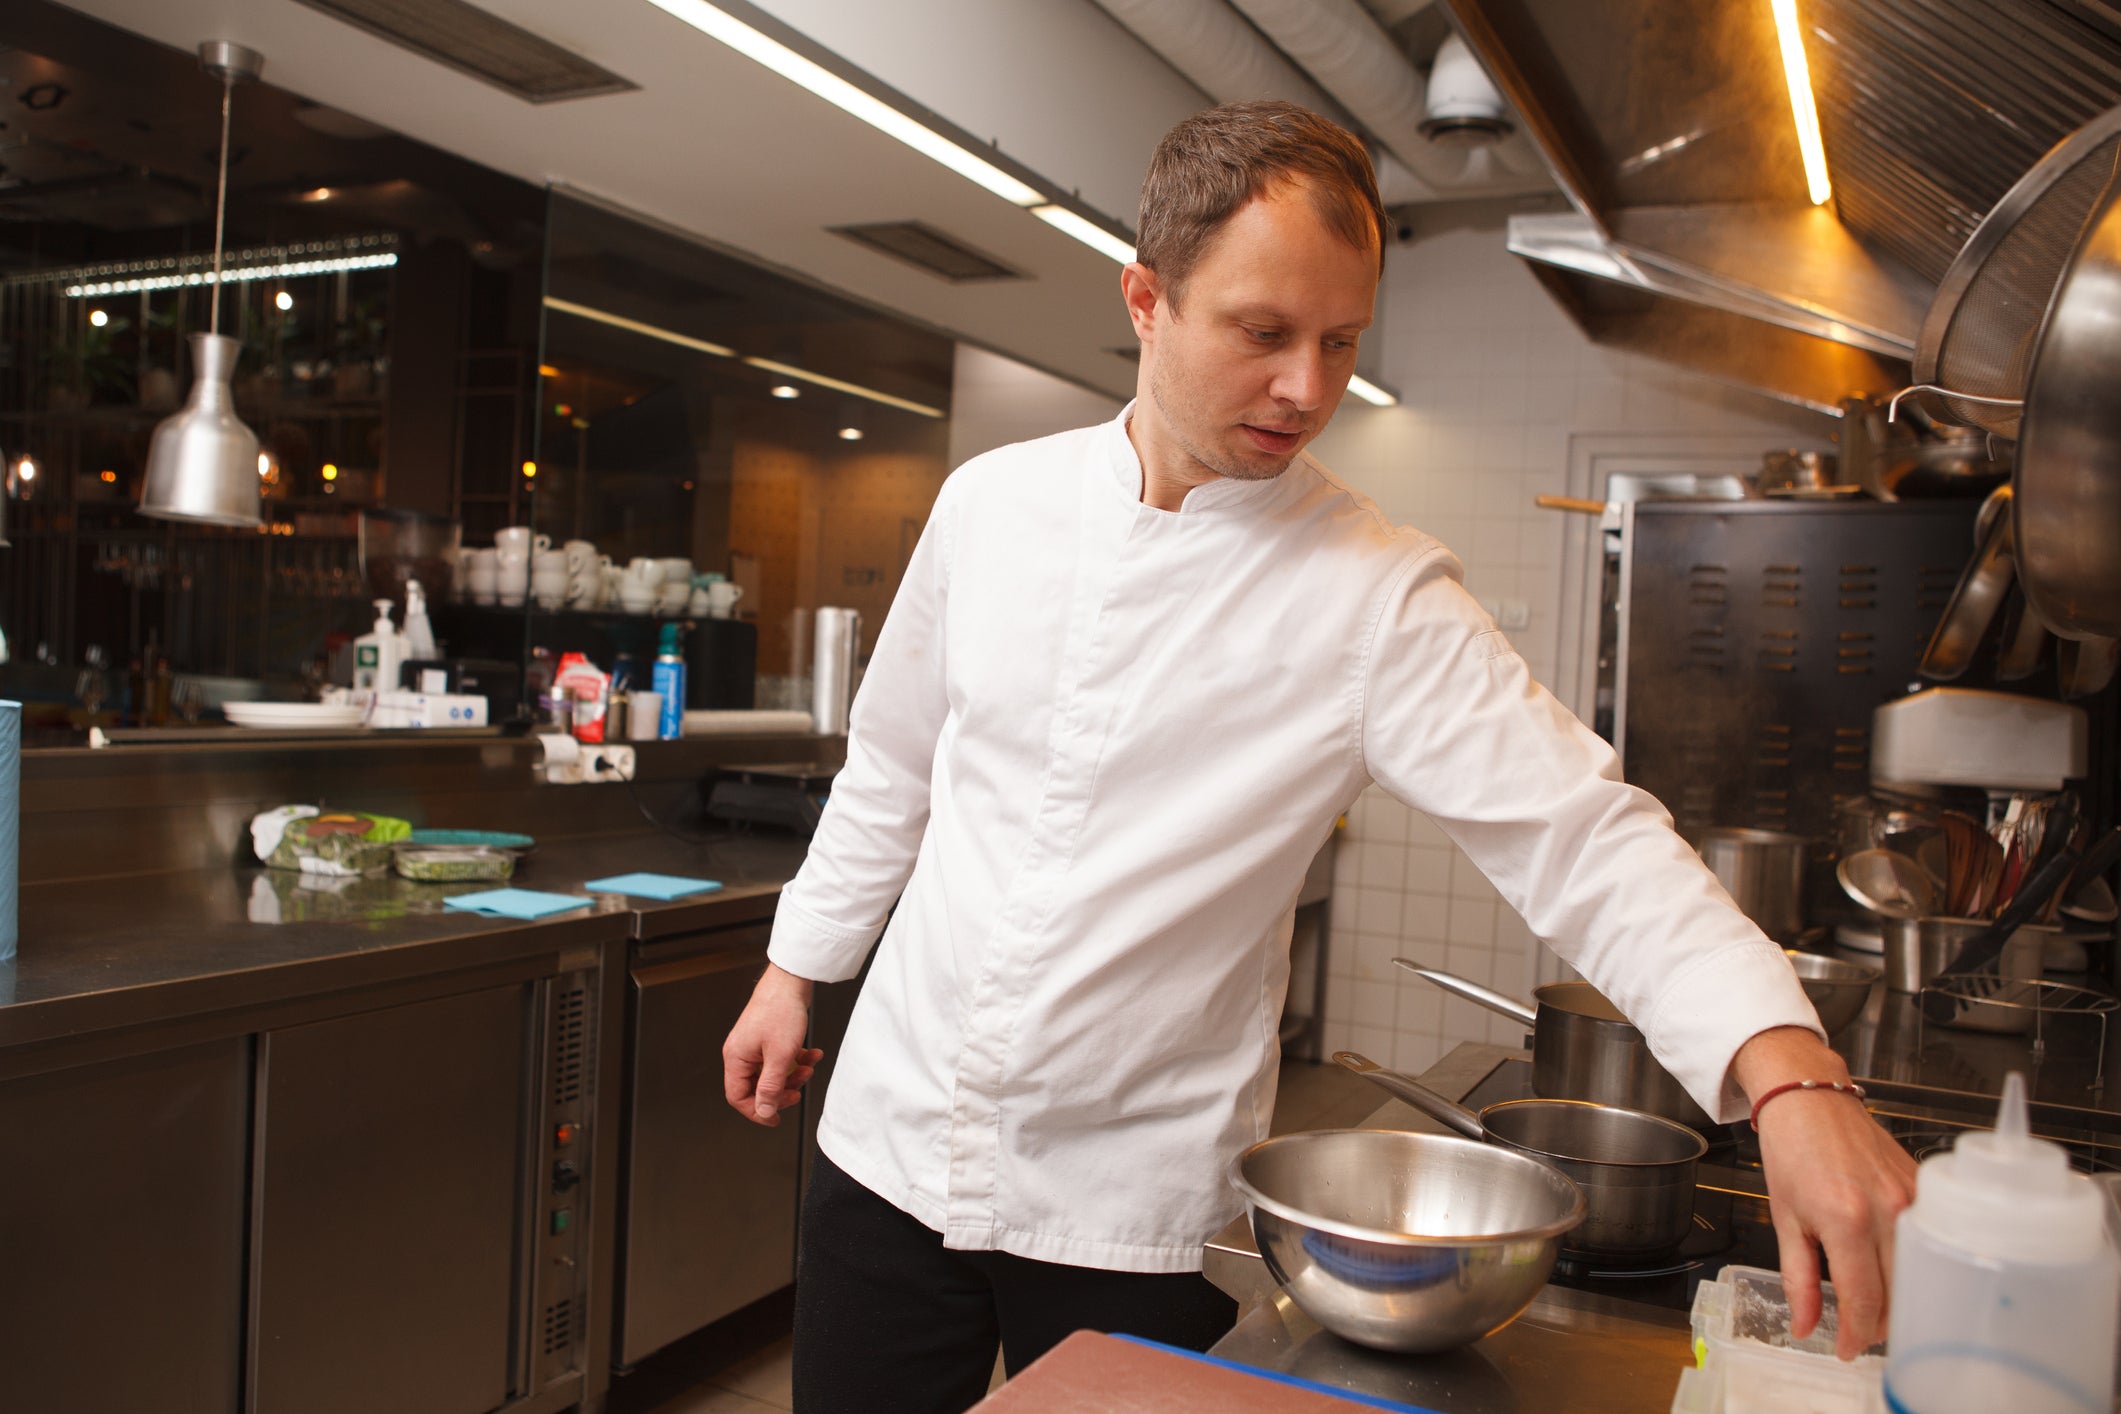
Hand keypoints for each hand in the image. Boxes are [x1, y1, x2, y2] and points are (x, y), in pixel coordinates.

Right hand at [722, 962, 824, 1126]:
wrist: (792, 979)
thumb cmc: (781, 1010)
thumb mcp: (779, 1056)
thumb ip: (770, 1087)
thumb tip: (763, 1112)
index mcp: (736, 1058)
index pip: (738, 1096)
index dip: (757, 1110)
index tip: (776, 1118)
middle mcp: (742, 1052)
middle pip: (756, 1086)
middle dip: (781, 1090)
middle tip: (798, 1089)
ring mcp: (755, 1044)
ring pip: (771, 1073)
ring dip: (793, 1075)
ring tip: (809, 1068)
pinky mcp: (768, 1037)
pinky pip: (780, 1058)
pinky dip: (797, 1059)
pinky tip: (812, 1054)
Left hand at [1734, 1027, 1917, 1358]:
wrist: (1810, 1098)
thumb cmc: (1792, 1150)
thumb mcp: (1785, 1218)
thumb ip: (1798, 1279)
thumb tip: (1804, 1326)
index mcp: (1846, 1220)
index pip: (1864, 1300)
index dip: (1856, 1335)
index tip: (1846, 1350)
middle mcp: (1888, 1211)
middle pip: (1899, 1294)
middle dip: (1880, 1324)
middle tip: (1859, 1332)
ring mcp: (1913, 1199)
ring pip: (1919, 1274)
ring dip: (1900, 1299)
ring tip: (1874, 1307)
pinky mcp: (1926, 1189)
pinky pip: (1929, 1242)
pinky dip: (1914, 1265)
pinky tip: (1893, 1270)